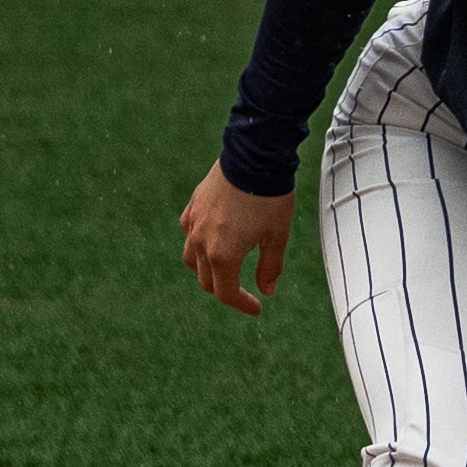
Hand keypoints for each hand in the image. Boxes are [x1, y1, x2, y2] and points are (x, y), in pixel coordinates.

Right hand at [179, 158, 294, 315]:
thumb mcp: (277, 236)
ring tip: (227, 269)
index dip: (242, 304)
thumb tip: (266, 291)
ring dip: (208, 270)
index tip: (257, 308)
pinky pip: (189, 233)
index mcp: (222, 255)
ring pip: (192, 259)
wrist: (253, 157)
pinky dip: (198, 243)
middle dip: (226, 290)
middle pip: (207, 280)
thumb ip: (270, 267)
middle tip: (245, 292)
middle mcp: (201, 243)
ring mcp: (193, 224)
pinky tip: (213, 239)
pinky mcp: (193, 206)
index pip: (225, 293)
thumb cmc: (270, 198)